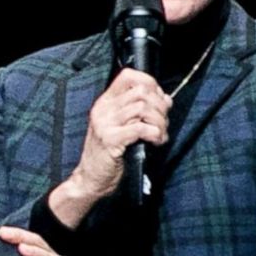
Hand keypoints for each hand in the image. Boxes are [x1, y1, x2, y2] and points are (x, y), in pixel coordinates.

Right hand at [70, 68, 171, 199]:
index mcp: (105, 102)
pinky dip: (155, 134)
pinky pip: (140, 128)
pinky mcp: (110, 139)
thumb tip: (165, 99)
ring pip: (142, 108)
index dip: (150, 83)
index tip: (159, 100)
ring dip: (159, 122)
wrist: (90, 179)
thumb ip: (139, 112)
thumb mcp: (122, 127)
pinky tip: (156, 142)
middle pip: (140, 91)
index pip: (128, 76)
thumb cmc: (108, 155)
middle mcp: (103, 109)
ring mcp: (104, 123)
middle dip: (160, 106)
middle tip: (163, 123)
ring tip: (160, 135)